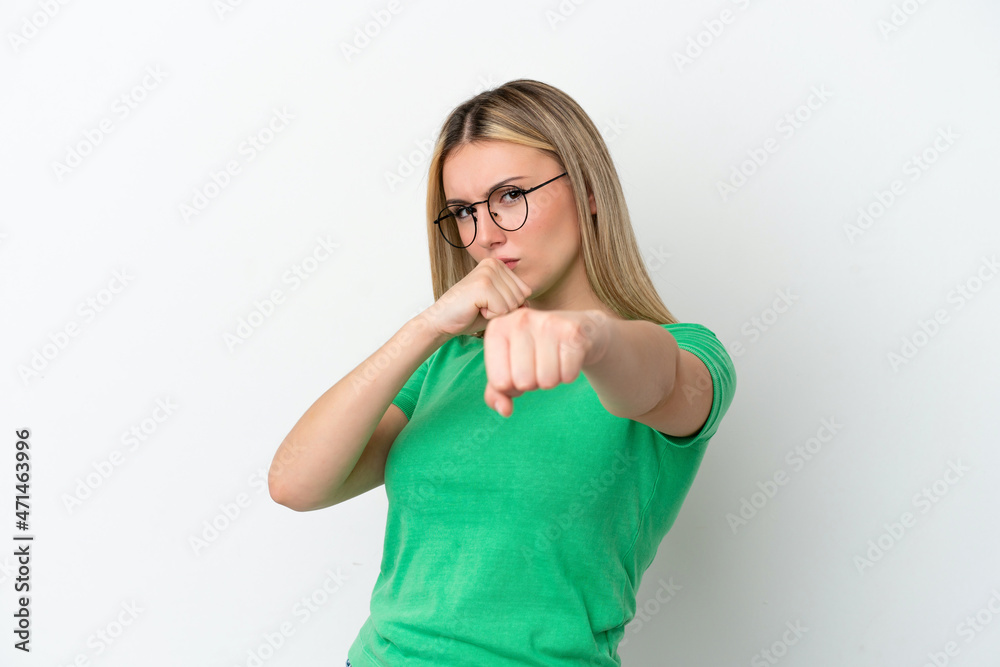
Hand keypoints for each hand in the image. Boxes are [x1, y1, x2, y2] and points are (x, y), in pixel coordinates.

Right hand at [422, 258, 532, 337]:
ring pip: (513, 304)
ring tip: (478, 307)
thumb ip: (516, 301)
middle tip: (482, 306)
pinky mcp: (483, 285)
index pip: (525, 291)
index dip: (509, 305)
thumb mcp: (499, 304)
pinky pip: (502, 310)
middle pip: (521, 297)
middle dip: (504, 310)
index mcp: (499, 264)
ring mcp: (488, 272)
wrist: (442, 320)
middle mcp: (494, 263)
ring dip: (496, 313)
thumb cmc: (470, 313)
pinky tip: (475, 309)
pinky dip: (490, 316)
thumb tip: (528, 304)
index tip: (489, 303)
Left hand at [482, 308, 611, 416]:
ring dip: (551, 379)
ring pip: (546, 381)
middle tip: (539, 365)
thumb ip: (497, 391)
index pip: (499, 382)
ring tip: (553, 360)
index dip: (511, 387)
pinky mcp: (573, 332)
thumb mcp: (511, 366)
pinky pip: (567, 375)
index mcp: (498, 328)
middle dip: (533, 383)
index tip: (519, 370)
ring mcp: (547, 323)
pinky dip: (568, 374)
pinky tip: (567, 358)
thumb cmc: (538, 350)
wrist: (580, 329)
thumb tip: (504, 410)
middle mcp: (520, 320)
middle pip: (522, 382)